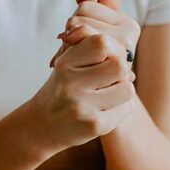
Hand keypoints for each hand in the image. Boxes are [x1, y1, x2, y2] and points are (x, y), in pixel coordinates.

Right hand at [31, 33, 135, 149]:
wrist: (41, 126)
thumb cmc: (62, 89)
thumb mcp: (68, 62)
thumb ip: (89, 45)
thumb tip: (127, 53)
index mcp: (65, 63)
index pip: (101, 43)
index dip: (113, 49)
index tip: (107, 59)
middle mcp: (71, 83)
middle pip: (119, 66)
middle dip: (120, 71)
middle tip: (109, 79)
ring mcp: (82, 106)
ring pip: (127, 88)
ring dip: (122, 90)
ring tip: (107, 95)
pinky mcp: (94, 125)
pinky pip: (126, 108)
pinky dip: (121, 108)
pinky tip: (104, 110)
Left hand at [48, 0, 139, 68]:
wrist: (99, 103)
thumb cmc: (92, 65)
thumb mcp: (88, 33)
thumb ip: (88, 7)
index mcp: (127, 24)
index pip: (84, 6)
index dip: (74, 23)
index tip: (80, 39)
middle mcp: (129, 37)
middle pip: (78, 19)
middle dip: (70, 38)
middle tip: (77, 56)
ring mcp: (122, 56)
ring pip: (76, 36)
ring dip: (69, 53)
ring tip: (78, 66)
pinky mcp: (110, 75)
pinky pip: (77, 58)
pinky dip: (69, 65)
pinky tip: (75, 75)